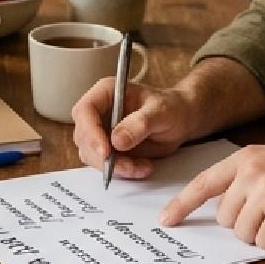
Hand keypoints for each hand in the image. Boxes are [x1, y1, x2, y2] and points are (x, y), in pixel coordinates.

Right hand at [70, 80, 197, 179]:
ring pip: (92, 155)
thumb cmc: (171, 107)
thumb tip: (117, 141)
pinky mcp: (108, 149)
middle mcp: (98, 111)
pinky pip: (105, 165)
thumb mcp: (161, 111)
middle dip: (103, 156)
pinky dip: (123, 171)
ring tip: (142, 166)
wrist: (180, 120)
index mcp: (106, 92)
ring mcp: (101, 131)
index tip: (106, 152)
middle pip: (83, 137)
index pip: (85, 111)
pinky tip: (143, 167)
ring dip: (115, 166)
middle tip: (127, 166)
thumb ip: (140, 124)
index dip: (91, 132)